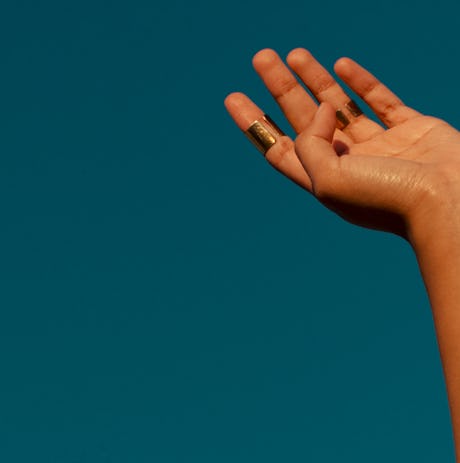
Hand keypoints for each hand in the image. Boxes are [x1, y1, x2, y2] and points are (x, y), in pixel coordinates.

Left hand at [225, 50, 459, 241]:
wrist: (446, 199)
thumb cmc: (387, 198)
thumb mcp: (330, 180)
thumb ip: (311, 144)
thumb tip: (320, 108)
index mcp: (326, 182)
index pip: (280, 149)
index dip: (255, 123)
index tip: (234, 97)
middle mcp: (350, 165)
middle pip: (305, 120)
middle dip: (281, 88)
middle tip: (260, 57)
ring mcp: (381, 147)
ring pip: (340, 105)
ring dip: (314, 79)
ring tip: (291, 53)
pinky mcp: (411, 130)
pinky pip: (380, 101)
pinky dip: (360, 82)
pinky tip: (339, 65)